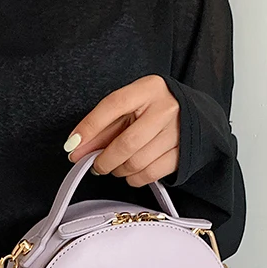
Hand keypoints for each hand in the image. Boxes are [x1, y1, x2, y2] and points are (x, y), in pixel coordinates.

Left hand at [64, 74, 180, 186]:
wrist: (193, 114)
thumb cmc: (153, 109)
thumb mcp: (129, 108)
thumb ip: (102, 127)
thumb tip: (75, 148)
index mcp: (149, 89)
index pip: (114, 105)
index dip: (90, 126)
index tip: (73, 144)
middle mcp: (166, 108)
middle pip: (126, 143)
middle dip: (104, 160)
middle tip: (96, 165)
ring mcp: (177, 132)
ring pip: (137, 162)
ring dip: (119, 170)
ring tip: (115, 166)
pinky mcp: (183, 153)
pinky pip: (151, 173)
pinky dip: (134, 178)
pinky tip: (130, 172)